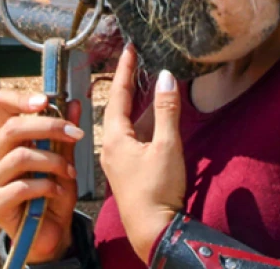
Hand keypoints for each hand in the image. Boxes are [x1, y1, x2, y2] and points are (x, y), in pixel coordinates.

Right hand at [0, 89, 84, 263]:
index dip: (20, 98)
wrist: (50, 232)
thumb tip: (75, 103)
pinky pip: (21, 186)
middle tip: (76, 135)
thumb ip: (65, 135)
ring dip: (52, 161)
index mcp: (7, 139)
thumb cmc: (53, 193)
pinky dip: (46, 186)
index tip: (45, 101)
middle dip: (49, 127)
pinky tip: (58, 191)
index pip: (1, 104)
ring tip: (70, 173)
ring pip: (20, 156)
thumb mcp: (64, 160)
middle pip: (13, 128)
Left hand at [100, 45, 185, 261]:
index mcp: (114, 138)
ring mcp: (121, 159)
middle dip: (129, 82)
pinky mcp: (131, 169)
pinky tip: (158, 114)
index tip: (128, 46)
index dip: (124, 69)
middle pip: (119, 106)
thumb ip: (167, 111)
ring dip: (139, 101)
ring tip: (149, 78)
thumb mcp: (167, 147)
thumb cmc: (157, 190)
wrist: (154, 232)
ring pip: (129, 122)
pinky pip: (136, 136)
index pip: (117, 94)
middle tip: (136, 58)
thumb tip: (165, 76)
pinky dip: (146, 121)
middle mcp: (112, 146)